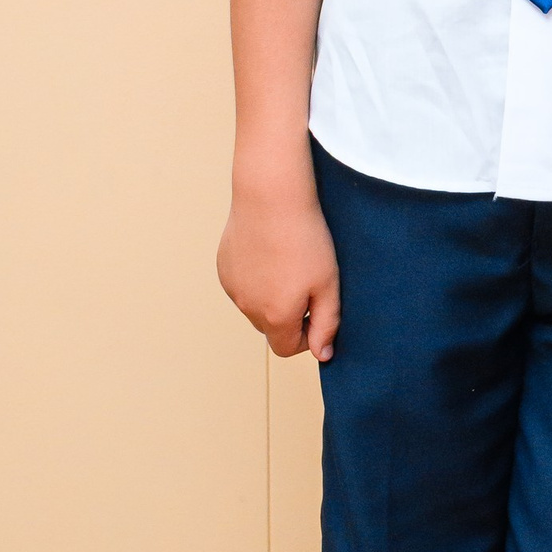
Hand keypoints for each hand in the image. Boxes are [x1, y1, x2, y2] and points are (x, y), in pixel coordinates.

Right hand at [218, 175, 341, 361]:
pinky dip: (256, 278)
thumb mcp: (328, 284)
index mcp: (275, 316)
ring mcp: (231, 287)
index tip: (318, 311)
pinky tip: (269, 252)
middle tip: (307, 282)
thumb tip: (322, 354)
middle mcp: (247, 307)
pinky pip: (242, 285)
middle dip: (289, 315)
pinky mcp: (223, 268)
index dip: (306, 337)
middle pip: (270, 328)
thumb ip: (326, 324)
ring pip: (254, 305)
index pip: (287, 349)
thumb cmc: (305, 238)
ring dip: (271, 296)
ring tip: (288, 263)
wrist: (271, 197)